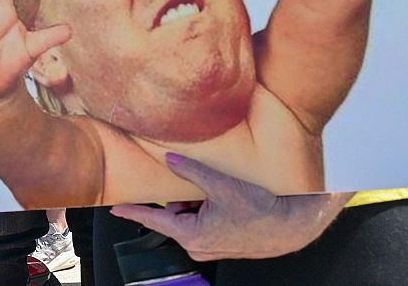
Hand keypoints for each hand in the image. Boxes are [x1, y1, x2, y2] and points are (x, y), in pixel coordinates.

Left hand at [111, 154, 349, 261]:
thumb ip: (191, 171)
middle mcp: (197, 246)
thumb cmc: (261, 210)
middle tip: (203, 188)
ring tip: (220, 196)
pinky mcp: (221, 245)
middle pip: (174, 216)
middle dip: (181, 199)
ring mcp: (209, 247)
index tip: (115, 209)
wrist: (291, 227)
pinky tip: (226, 202)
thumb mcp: (222, 185)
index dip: (133, 212)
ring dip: (197, 204)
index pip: (153, 220)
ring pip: (190, 219)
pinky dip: (208, 210)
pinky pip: (203, 224)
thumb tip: (170, 159)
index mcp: (192, 235)